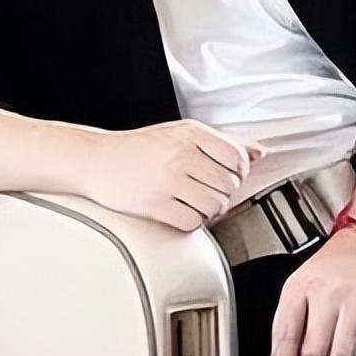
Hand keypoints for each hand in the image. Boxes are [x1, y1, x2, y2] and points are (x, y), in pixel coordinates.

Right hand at [80, 119, 263, 229]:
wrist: (97, 159)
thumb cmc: (140, 148)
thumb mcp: (182, 134)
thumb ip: (222, 144)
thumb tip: (258, 153)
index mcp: (192, 133)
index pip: (238, 159)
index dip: (237, 173)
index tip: (225, 175)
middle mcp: (182, 154)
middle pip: (229, 185)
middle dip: (221, 192)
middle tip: (205, 191)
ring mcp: (168, 180)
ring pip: (215, 206)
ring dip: (208, 210)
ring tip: (193, 202)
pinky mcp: (155, 204)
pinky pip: (193, 223)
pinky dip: (191, 222)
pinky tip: (180, 212)